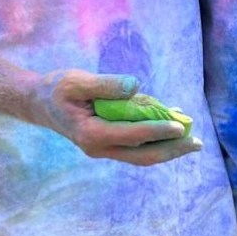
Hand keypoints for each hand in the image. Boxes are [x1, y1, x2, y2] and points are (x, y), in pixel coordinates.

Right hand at [32, 71, 202, 165]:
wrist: (40, 103)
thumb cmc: (57, 89)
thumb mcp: (76, 81)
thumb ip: (106, 84)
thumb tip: (135, 86)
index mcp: (91, 133)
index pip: (132, 135)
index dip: (157, 131)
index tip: (179, 126)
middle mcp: (99, 147)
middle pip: (142, 155)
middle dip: (171, 150)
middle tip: (197, 143)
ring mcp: (103, 149)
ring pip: (141, 155)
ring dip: (167, 149)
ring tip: (191, 142)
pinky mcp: (108, 144)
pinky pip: (135, 147)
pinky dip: (155, 141)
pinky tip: (172, 131)